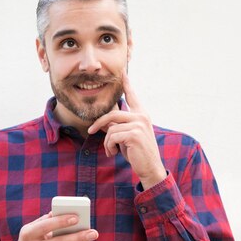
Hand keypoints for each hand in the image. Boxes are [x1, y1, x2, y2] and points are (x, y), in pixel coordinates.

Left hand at [88, 70, 166, 189]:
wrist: (150, 168)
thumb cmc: (138, 153)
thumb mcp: (126, 136)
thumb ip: (118, 126)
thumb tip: (104, 122)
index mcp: (141, 114)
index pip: (132, 96)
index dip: (126, 84)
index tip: (123, 72)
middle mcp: (142, 116)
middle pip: (112, 114)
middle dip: (98, 123)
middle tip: (90, 131)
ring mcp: (139, 124)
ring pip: (110, 128)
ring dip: (107, 142)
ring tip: (111, 151)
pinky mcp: (134, 134)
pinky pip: (111, 137)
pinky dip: (109, 147)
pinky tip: (115, 153)